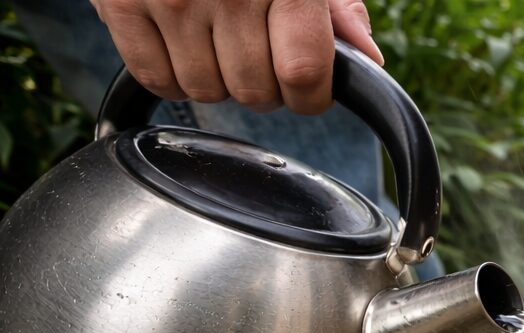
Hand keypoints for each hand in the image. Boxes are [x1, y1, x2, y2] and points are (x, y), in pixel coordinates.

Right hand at [88, 0, 385, 114]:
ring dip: (218, 79)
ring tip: (216, 37)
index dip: (311, 96)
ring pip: (207, 90)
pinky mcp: (121, 2)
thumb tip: (367, 59)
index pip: (303, 72)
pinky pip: (155, 79)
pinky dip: (171, 75)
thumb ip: (337, 6)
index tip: (308, 88)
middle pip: (256, 91)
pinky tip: (182, 43)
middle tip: (256, 49)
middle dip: (265, 85)